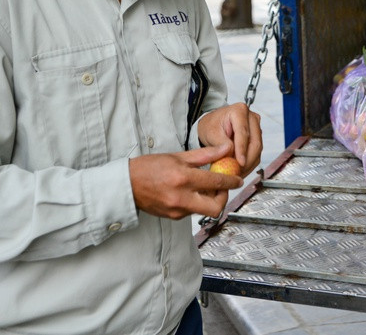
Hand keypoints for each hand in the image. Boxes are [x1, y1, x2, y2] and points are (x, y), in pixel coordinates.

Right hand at [128, 143, 243, 218]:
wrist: (126, 185)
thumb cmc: (149, 167)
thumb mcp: (178, 156)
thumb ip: (205, 154)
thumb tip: (225, 148)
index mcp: (183, 178)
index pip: (216, 182)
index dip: (231, 181)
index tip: (238, 179)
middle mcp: (181, 197)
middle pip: (215, 207)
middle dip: (224, 198)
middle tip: (222, 188)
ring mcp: (177, 210)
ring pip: (204, 210)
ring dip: (210, 200)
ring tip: (205, 188)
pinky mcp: (173, 217)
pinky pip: (193, 212)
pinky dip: (197, 203)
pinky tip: (191, 193)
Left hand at [197, 103, 262, 176]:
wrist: (214, 125)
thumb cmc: (212, 125)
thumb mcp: (211, 133)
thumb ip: (221, 143)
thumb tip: (231, 153)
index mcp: (239, 111)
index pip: (243, 133)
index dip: (242, 149)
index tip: (240, 163)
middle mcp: (251, 118)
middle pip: (255, 142)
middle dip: (247, 160)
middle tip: (238, 172)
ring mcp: (256, 128)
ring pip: (257, 150)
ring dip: (249, 164)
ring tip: (237, 174)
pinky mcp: (257, 138)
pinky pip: (256, 153)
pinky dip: (249, 164)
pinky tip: (241, 170)